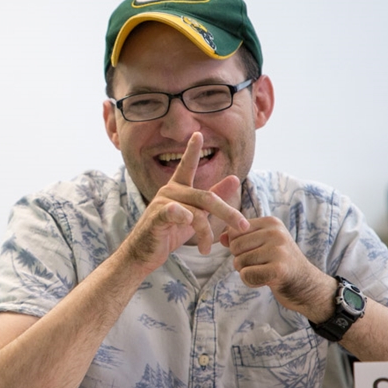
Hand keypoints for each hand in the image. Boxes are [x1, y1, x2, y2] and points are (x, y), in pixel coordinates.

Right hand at [120, 132, 249, 273]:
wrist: (144, 254)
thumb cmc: (168, 233)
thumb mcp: (196, 215)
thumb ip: (214, 197)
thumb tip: (235, 178)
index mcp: (178, 188)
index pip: (187, 166)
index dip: (191, 150)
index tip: (197, 133)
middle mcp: (169, 191)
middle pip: (206, 197)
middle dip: (228, 213)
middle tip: (243, 226)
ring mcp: (162, 203)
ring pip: (196, 212)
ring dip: (206, 233)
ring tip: (208, 248)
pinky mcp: (156, 217)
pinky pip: (174, 213)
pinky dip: (183, 216)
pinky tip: (186, 221)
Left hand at [220, 217, 333, 316]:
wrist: (308, 286)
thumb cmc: (279, 264)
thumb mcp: (262, 246)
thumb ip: (240, 239)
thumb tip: (221, 237)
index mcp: (271, 223)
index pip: (234, 231)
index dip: (238, 247)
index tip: (257, 252)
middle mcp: (276, 233)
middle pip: (234, 246)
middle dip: (241, 260)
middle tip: (262, 265)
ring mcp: (279, 250)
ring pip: (239, 262)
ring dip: (247, 272)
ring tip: (266, 272)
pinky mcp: (279, 269)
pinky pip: (246, 275)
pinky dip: (251, 282)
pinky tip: (267, 281)